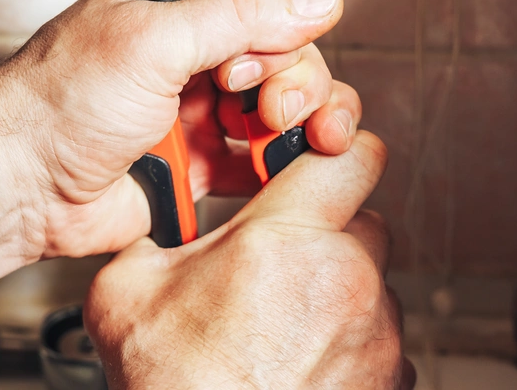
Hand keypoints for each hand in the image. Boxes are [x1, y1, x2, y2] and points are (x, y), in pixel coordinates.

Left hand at [0, 0, 360, 257]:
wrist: (19, 185)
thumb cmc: (53, 103)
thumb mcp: (151, 40)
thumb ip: (237, 14)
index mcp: (173, 9)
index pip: (262, 3)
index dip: (277, 31)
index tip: (253, 59)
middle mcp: (188, 55)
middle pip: (285, 56)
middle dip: (293, 81)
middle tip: (265, 107)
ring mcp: (196, 110)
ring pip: (284, 108)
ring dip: (301, 122)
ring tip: (280, 138)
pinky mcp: (199, 164)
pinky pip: (262, 161)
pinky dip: (282, 163)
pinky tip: (280, 167)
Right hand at [84, 132, 413, 389]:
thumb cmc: (175, 386)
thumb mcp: (126, 291)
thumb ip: (153, 237)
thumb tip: (156, 230)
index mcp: (286, 238)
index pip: (352, 155)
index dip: (335, 150)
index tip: (318, 160)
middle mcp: (346, 280)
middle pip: (364, 221)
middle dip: (326, 232)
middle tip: (278, 258)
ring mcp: (376, 335)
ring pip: (370, 284)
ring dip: (335, 291)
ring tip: (279, 322)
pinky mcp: (389, 380)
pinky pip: (378, 341)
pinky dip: (346, 343)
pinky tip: (296, 360)